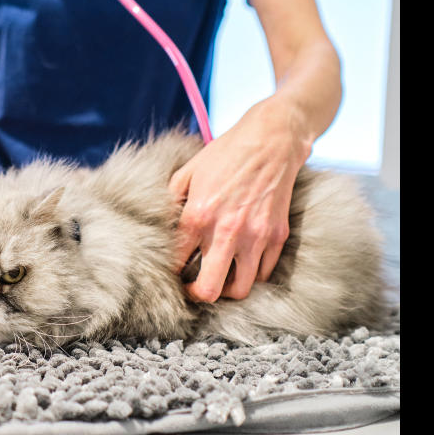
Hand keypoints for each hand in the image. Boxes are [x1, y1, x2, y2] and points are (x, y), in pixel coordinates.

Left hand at [168, 99, 311, 301]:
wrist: (272, 139)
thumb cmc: (225, 154)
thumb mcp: (187, 172)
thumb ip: (170, 201)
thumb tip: (156, 226)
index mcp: (198, 216)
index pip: (177, 264)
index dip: (171, 274)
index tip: (172, 273)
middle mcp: (227, 231)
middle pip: (209, 290)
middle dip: (197, 294)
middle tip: (193, 287)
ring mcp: (256, 237)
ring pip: (240, 289)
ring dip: (227, 288)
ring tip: (219, 277)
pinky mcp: (277, 236)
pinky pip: (263, 273)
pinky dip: (251, 274)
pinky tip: (241, 262)